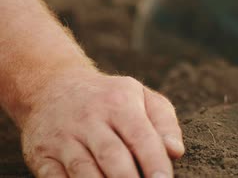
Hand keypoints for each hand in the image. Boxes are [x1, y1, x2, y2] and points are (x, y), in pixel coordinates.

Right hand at [19, 68, 183, 177]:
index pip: (141, 137)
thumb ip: (164, 123)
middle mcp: (90, 119)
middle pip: (112, 158)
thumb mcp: (141, 97)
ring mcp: (63, 138)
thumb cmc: (111, 99)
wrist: (53, 86)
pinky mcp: (42, 155)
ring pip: (84, 172)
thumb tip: (176, 151)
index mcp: (119, 103)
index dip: (154, 162)